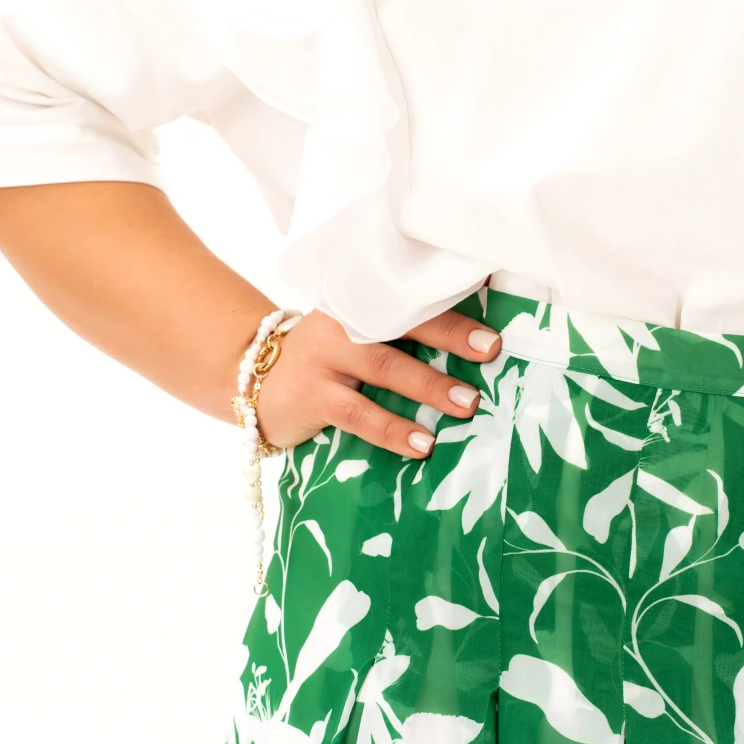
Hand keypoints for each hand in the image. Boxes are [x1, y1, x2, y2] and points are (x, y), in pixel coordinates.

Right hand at [251, 306, 500, 457]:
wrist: (252, 380)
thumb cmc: (325, 359)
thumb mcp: (356, 335)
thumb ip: (398, 333)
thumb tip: (471, 344)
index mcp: (360, 300)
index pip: (410, 299)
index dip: (452, 308)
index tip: (491, 320)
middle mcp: (343, 322)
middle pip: (402, 325)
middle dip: (450, 338)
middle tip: (490, 351)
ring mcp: (325, 357)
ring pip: (385, 368)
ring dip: (429, 386)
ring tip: (467, 403)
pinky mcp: (313, 395)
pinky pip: (359, 414)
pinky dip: (394, 429)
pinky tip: (422, 444)